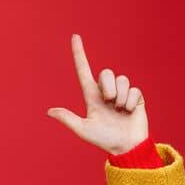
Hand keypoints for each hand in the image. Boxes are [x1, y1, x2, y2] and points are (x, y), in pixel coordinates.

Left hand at [45, 34, 149, 154]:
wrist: (127, 147)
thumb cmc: (104, 140)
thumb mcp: (84, 130)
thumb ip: (68, 119)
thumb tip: (50, 111)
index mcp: (91, 96)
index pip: (83, 71)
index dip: (79, 54)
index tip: (75, 36)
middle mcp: (106, 91)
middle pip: (106, 73)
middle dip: (108, 87)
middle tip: (109, 103)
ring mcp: (121, 94)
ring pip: (121, 79)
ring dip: (120, 97)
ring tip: (120, 111)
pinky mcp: (135, 97)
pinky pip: (133, 90)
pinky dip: (130, 102)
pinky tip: (130, 112)